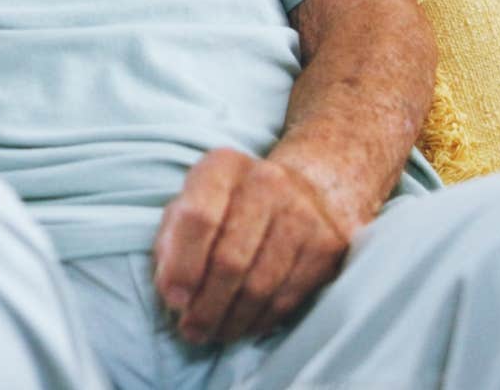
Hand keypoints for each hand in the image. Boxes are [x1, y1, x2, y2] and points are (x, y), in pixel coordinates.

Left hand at [151, 148, 350, 344]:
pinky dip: (262, 319)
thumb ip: (171, 243)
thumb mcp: (189, 205)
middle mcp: (266, 182)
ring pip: (261, 284)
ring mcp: (303, 212)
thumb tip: (172, 294)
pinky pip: (289, 296)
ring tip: (214, 334)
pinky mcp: (327, 244)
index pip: (199, 217)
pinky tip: (244, 325)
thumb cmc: (228, 205)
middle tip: (191, 331)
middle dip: (206, 305)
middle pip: (231, 259)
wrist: (300, 191)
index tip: (174, 302)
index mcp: (222, 167)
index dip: (183, 265)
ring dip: (232, 319)